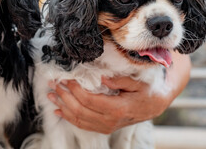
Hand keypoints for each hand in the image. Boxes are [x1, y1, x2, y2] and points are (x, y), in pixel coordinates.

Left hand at [47, 76, 174, 133]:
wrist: (154, 107)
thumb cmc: (146, 92)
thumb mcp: (137, 83)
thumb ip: (120, 80)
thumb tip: (102, 77)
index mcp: (117, 108)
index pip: (89, 100)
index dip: (74, 89)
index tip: (66, 79)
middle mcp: (109, 121)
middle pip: (79, 110)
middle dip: (64, 96)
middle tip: (54, 84)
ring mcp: (105, 126)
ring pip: (78, 119)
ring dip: (62, 106)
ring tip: (51, 95)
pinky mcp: (103, 128)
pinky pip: (82, 124)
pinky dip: (68, 117)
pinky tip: (58, 110)